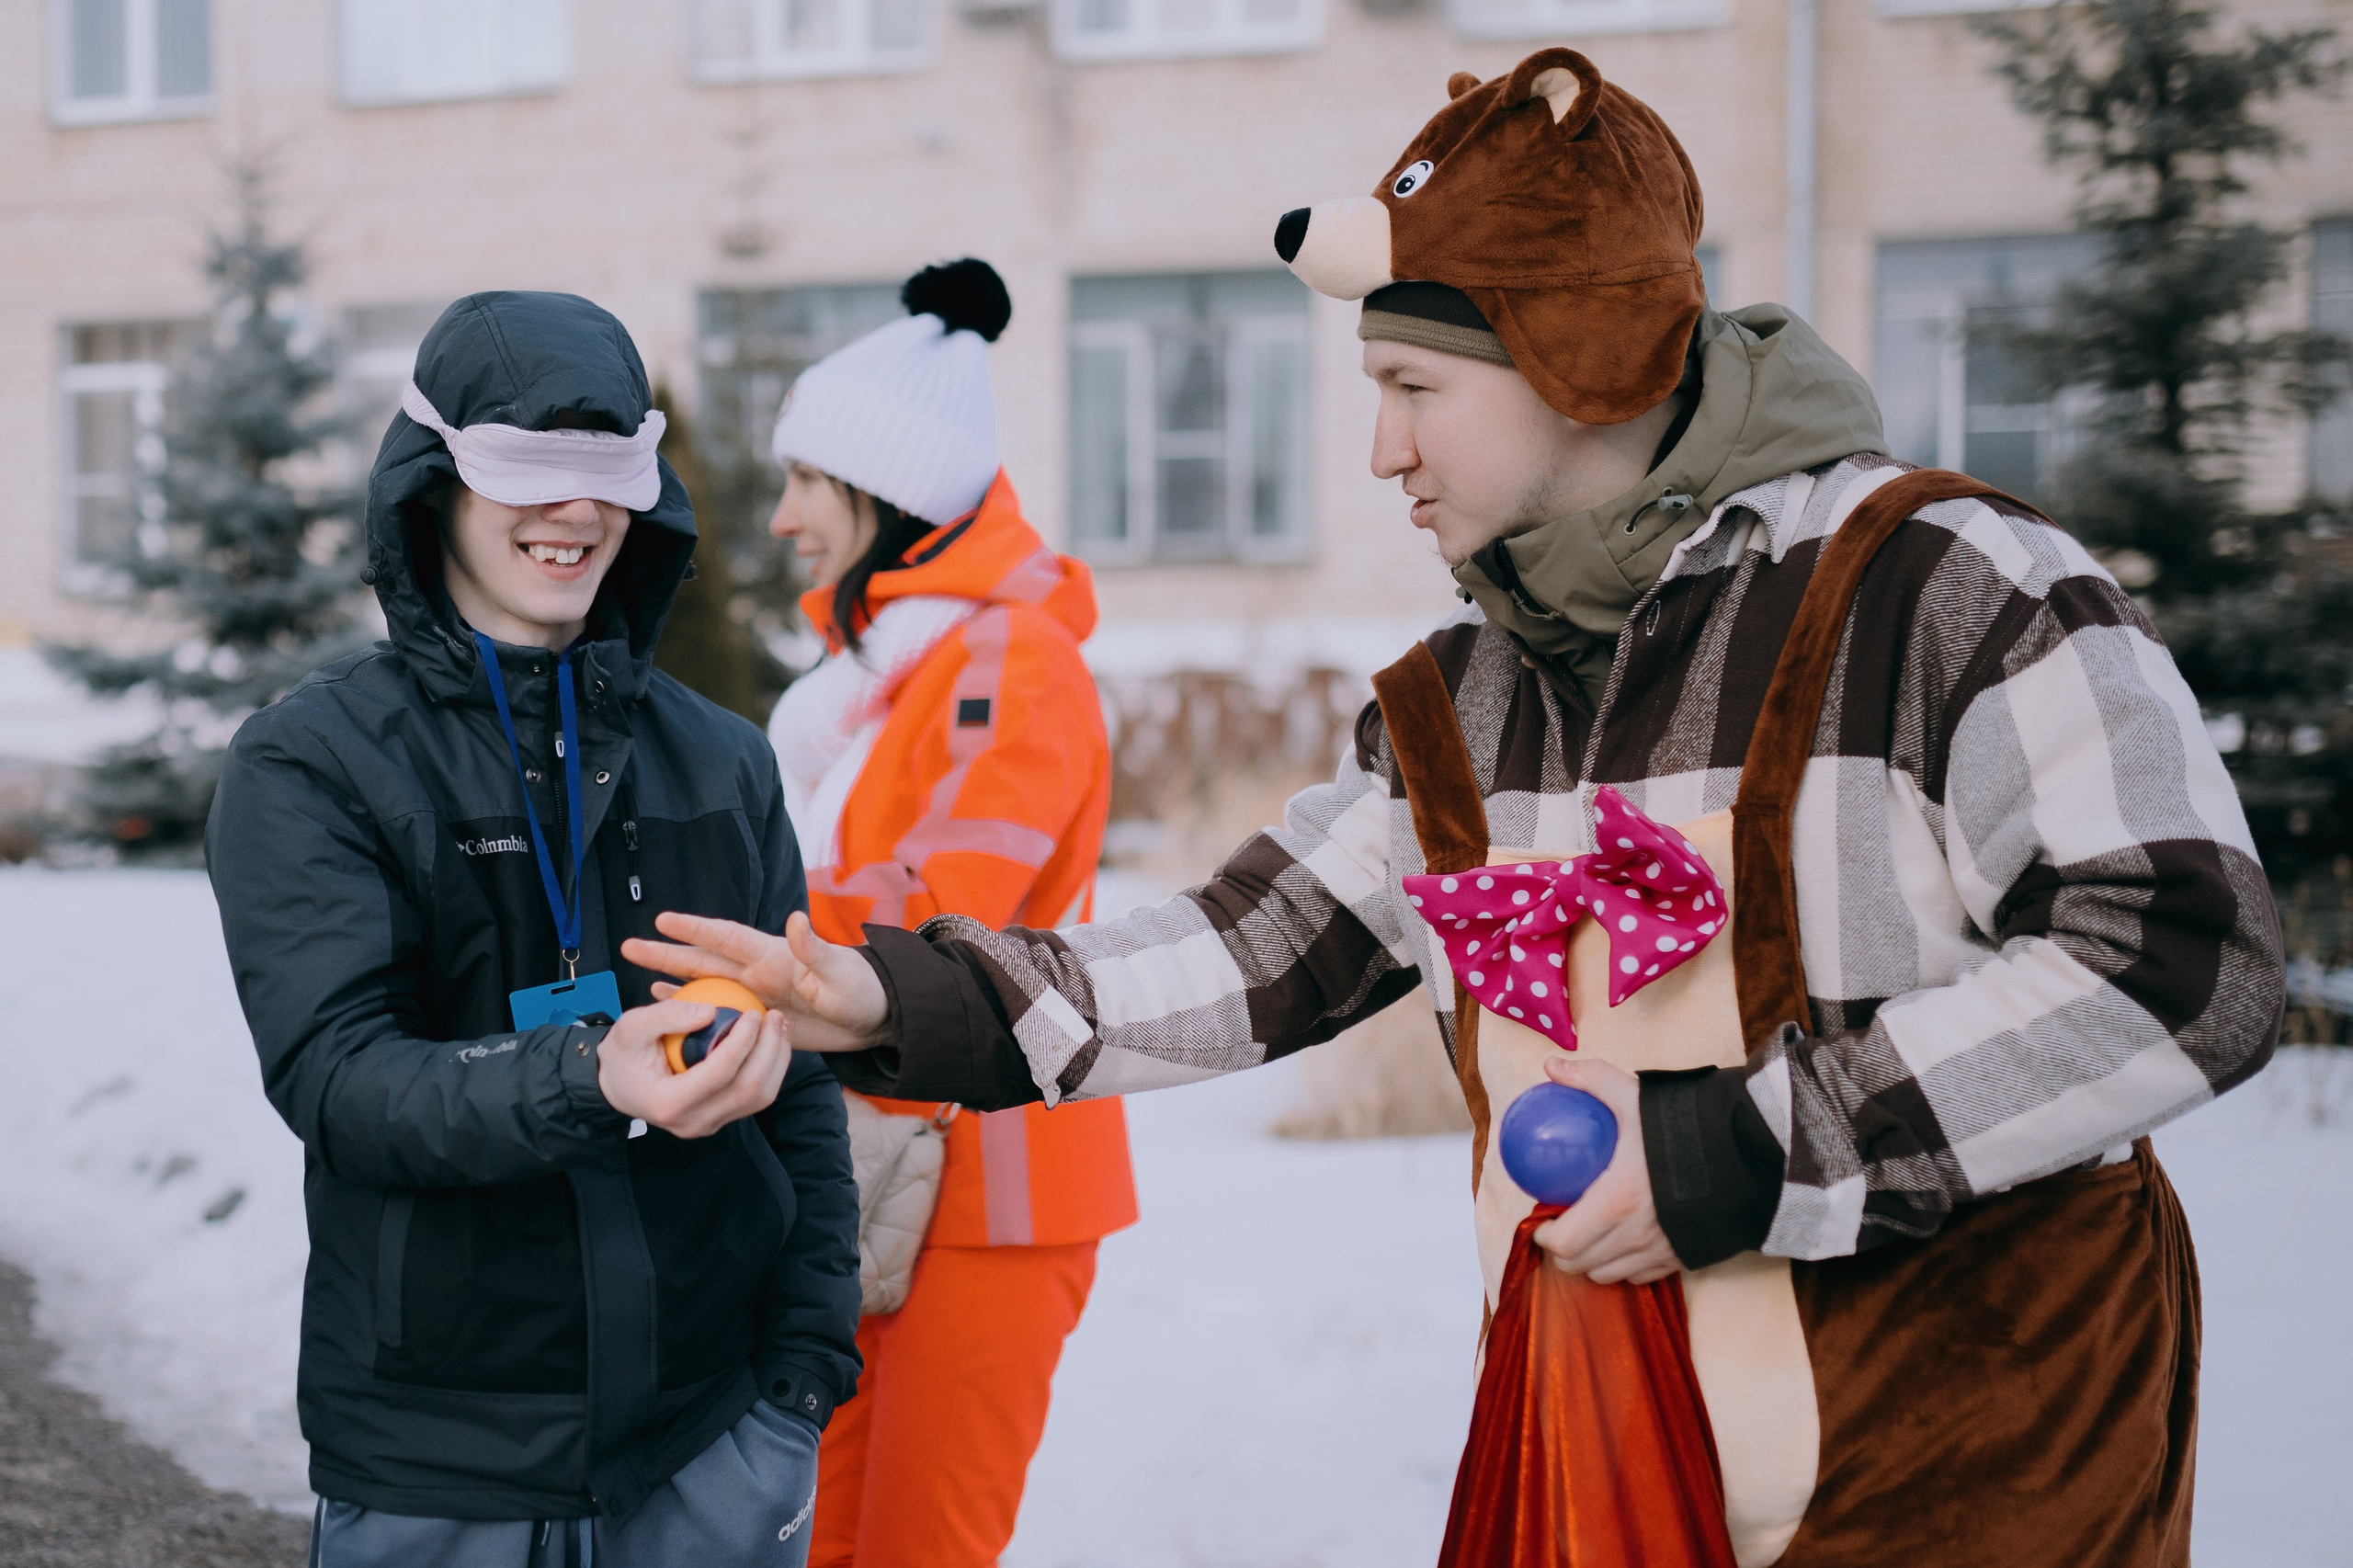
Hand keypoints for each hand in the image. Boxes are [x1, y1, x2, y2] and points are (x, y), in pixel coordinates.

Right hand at [596, 997, 790, 1138]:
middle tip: (775, 1017)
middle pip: (747, 1090)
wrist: (620, 1084)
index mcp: (669, 1103)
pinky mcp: (722, 1119)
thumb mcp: (630, 1028)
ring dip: (776, 1060)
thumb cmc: (623, 1055)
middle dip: (769, 1050)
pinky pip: (756, 1098)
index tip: (752, 1012)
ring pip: (759, 1098)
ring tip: (779, 1027)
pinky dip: (771, 1069)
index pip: (719, 1074)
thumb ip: (666, 1016)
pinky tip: (772, 1042)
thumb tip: (711, 1011)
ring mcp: (709, 1124)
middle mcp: (693, 1122)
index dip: (742, 1041)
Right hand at [621, 910, 888, 1053]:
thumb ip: (814, 948)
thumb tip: (796, 919)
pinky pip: (722, 1013)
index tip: (662, 920)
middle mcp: (760, 971)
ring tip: (640, 973)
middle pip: (705, 959)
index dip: (695, 929)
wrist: (877, 1019)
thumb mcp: (839, 971)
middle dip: (667, 952)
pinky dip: (697, 1007)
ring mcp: (758, 995)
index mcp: (774, 955)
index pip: (727, 937)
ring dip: (675, 979)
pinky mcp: (762, 1020)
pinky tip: (675, 1005)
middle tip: (629, 945)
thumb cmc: (863, 990)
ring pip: (707, 984)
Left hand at [1530, 1056, 1681, 1283]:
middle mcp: (1636, 1236)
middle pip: (1580, 1266)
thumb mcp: (1635, 1095)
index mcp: (1616, 1202)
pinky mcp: (1685, 1258)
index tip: (1542, 1221)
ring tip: (1590, 1235)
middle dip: (1563, 1251)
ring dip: (1592, 1260)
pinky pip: (1641, 1277)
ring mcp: (1662, 1252)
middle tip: (1561, 1226)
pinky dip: (1625, 1266)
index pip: (1563, 1243)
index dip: (1544, 1237)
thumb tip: (1551, 1066)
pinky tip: (1625, 1241)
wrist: (1753, 1152)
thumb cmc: (1689, 1126)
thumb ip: (1590, 1079)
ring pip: (1608, 1276)